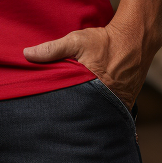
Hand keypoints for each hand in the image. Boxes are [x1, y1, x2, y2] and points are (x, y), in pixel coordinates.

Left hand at [23, 22, 153, 108]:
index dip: (59, 111)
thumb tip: (27, 54)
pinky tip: (90, 112)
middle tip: (57, 122)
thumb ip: (52, 49)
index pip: (70, 107)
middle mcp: (107, 102)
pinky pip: (108, 113)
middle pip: (84, 115)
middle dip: (72, 117)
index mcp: (93, 89)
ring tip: (72, 119)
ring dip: (86, 114)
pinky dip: (100, 112)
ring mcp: (118, 105)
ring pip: (96, 115)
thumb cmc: (103, 41)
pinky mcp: (124, 104)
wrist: (134, 40)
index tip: (48, 114)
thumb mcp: (75, 41)